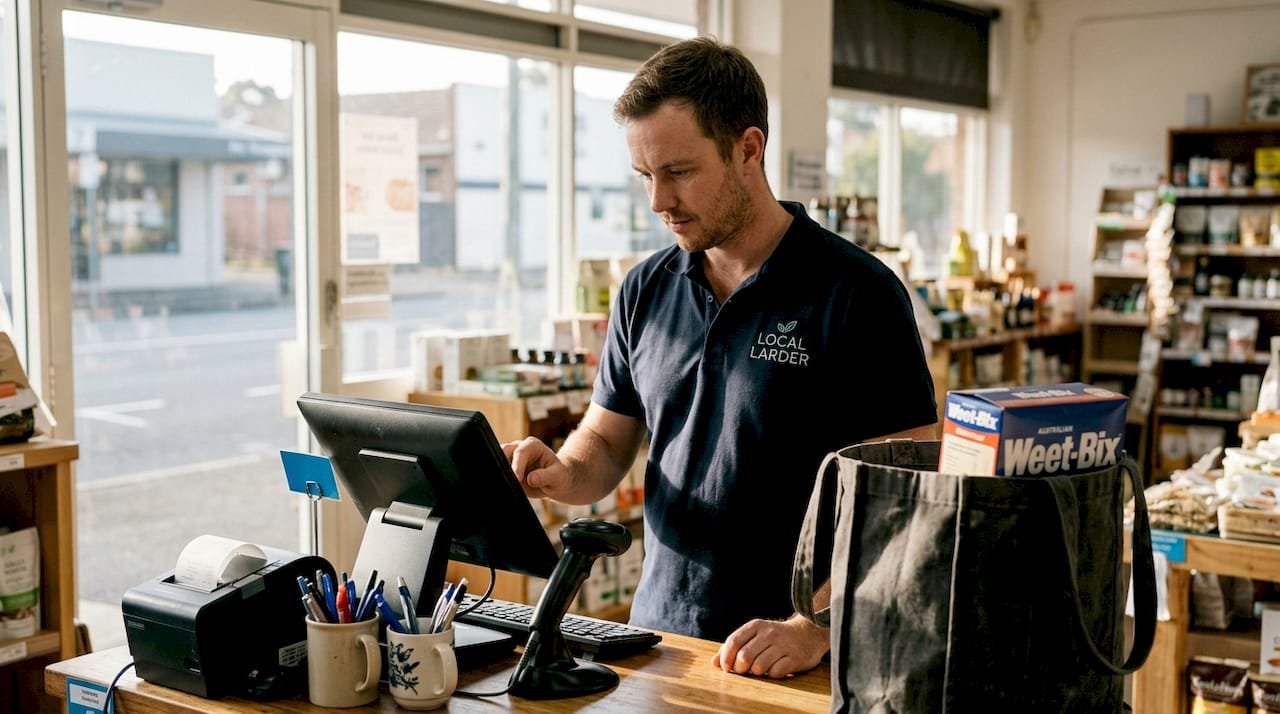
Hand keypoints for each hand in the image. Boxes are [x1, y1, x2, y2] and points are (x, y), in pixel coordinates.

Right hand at [502, 437, 571, 499]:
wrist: (554, 482)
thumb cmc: (558, 476)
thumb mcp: (557, 477)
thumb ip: (545, 476)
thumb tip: (531, 478)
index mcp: (533, 445)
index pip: (520, 453)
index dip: (517, 466)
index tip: (517, 479)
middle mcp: (519, 448)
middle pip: (504, 451)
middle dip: (503, 466)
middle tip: (508, 482)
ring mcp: (510, 457)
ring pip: (496, 460)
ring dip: (499, 471)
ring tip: (505, 485)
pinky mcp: (506, 467)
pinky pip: (497, 471)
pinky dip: (498, 477)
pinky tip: (503, 486)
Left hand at [710, 614, 827, 678]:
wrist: (808, 633)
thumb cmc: (775, 637)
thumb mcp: (754, 635)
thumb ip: (734, 647)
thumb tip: (714, 663)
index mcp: (756, 626)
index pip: (733, 641)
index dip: (725, 658)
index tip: (726, 668)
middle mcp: (769, 633)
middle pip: (744, 657)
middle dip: (740, 668)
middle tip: (744, 671)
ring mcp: (783, 645)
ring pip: (759, 666)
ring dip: (756, 673)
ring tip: (760, 669)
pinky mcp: (795, 658)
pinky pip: (775, 672)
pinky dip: (771, 675)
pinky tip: (774, 669)